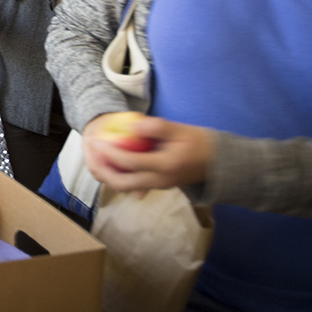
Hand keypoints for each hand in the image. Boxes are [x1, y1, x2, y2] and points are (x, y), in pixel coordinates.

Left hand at [82, 114, 213, 192]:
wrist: (221, 163)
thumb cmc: (201, 143)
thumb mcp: (181, 130)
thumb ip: (157, 127)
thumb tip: (134, 124)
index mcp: (165, 166)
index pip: (128, 162)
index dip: (108, 152)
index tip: (95, 140)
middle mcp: (159, 180)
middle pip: (120, 183)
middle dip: (101, 170)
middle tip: (90, 154)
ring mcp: (158, 185)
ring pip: (124, 187)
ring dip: (107, 174)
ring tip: (96, 157)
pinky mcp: (158, 185)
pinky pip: (132, 184)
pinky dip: (118, 175)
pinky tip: (110, 163)